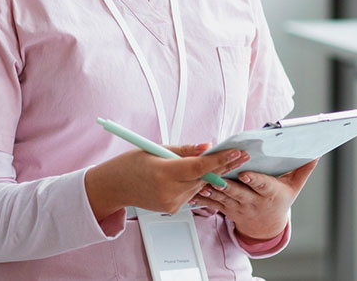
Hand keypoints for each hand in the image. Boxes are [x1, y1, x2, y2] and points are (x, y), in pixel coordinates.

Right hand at [85, 145, 250, 219]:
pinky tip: (199, 174)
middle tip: (243, 155)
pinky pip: (191, 193)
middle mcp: (169, 191)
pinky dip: (196, 182)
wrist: (114, 187)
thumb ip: (184, 150)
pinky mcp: (172, 209)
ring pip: (199, 186)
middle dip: (224, 166)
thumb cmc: (130, 164)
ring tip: (225, 160)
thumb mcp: (155, 150)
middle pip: (204, 178)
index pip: (199, 167)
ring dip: (210, 174)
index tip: (236, 152)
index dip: (220, 160)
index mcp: (164, 173)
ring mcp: (171, 203)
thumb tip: (207, 147)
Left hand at [189, 159, 317, 240]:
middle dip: (228, 184)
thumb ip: (303, 170)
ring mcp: (237, 206)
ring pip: (222, 198)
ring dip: (211, 190)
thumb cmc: (279, 201)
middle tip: (217, 175)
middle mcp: (252, 201)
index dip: (254, 180)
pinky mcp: (225, 208)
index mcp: (269, 194)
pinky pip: (211, 204)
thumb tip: (316, 154)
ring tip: (201, 181)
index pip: (262, 186)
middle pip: (238, 192)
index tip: (246, 174)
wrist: (266, 226)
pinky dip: (201, 198)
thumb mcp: (294, 187)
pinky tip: (192, 191)